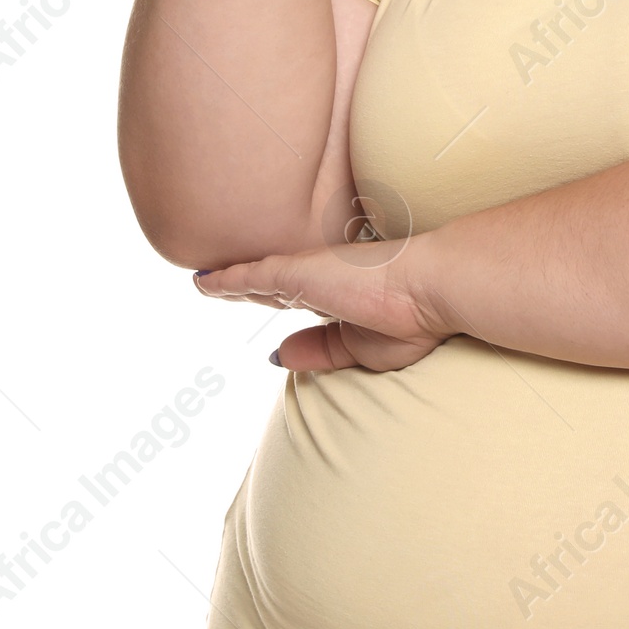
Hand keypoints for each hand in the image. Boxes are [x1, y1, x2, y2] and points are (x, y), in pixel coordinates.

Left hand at [192, 239, 449, 372]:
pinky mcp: (295, 273)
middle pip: (271, 285)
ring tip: (204, 279)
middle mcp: (320, 281)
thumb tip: (276, 355)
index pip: (298, 299)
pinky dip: (223, 282)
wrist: (428, 288)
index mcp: (339, 297)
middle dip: (245, 286)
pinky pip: (247, 279)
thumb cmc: (412, 319)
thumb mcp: (358, 350)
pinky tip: (201, 282)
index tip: (258, 298)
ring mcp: (306, 275)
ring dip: (228, 281)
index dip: (278, 299)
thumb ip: (318, 351)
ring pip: (255, 279)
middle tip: (219, 283)